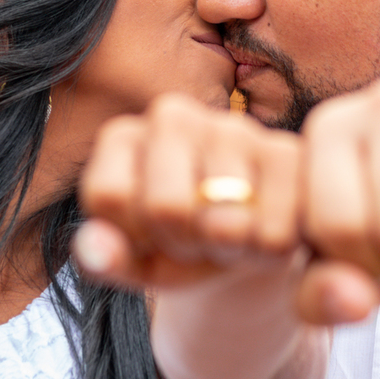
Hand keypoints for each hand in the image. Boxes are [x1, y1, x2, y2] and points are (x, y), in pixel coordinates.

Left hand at [74, 93, 301, 289]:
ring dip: (229, 250)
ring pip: (224, 222)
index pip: (110, 195)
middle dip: (183, 244)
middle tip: (194, 239)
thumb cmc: (177, 246)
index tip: (148, 236)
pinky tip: (265, 232)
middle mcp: (173, 115)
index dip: (132, 238)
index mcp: (123, 136)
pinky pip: (273, 229)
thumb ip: (104, 258)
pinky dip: (267, 252)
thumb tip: (92, 248)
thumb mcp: (134, 262)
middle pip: (167, 206)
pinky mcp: (287, 151)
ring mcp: (234, 126)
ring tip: (230, 235)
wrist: (245, 245)